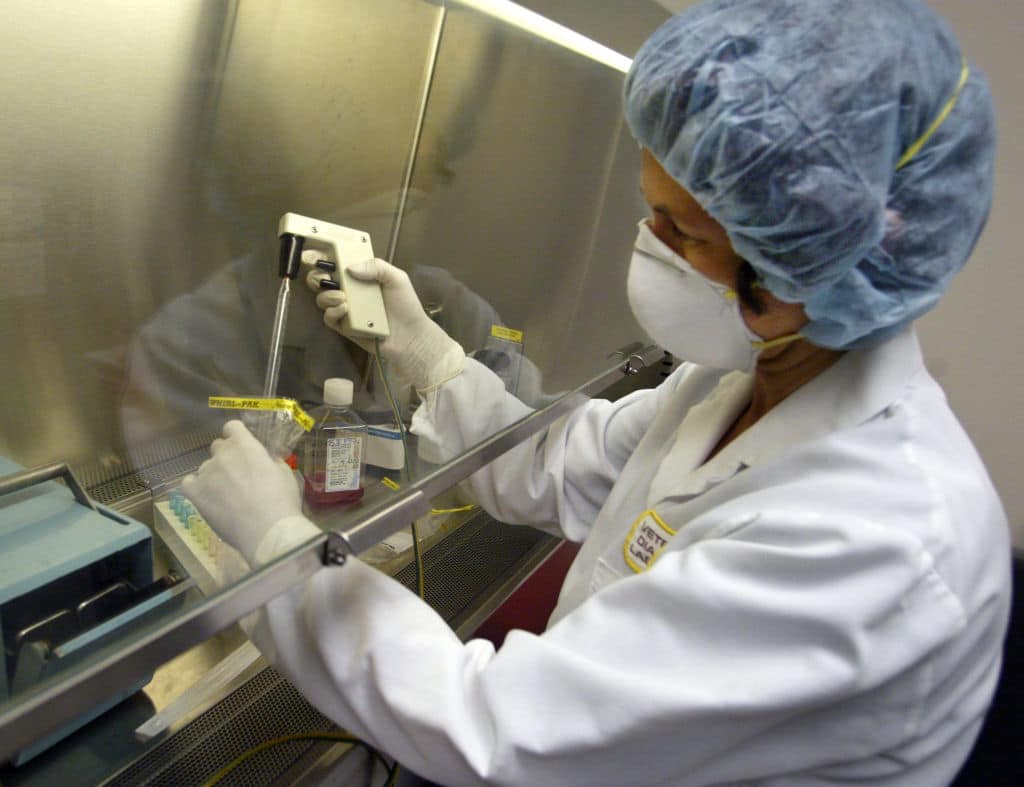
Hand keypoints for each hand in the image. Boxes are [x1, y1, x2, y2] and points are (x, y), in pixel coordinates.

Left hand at [182, 420, 305, 564]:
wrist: (267, 530)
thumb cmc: (282, 500)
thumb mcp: (285, 473)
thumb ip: (270, 460)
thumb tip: (265, 459)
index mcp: (245, 445)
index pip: (232, 427)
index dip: (237, 436)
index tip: (242, 446)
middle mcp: (222, 454)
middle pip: (217, 446)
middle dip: (226, 456)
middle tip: (238, 475)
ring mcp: (206, 472)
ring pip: (205, 467)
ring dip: (214, 475)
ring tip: (226, 496)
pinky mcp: (195, 492)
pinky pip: (188, 483)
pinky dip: (196, 487)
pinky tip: (207, 498)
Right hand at [306, 257, 464, 392]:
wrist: (411, 337)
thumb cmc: (406, 307)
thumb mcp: (397, 279)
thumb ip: (376, 266)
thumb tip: (350, 267)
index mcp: (361, 275)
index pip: (337, 262)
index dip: (322, 257)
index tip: (313, 256)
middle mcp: (350, 290)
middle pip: (322, 280)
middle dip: (317, 276)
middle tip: (324, 277)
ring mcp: (346, 309)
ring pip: (322, 298)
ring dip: (327, 295)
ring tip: (343, 298)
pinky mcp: (345, 326)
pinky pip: (329, 318)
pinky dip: (332, 312)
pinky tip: (344, 309)